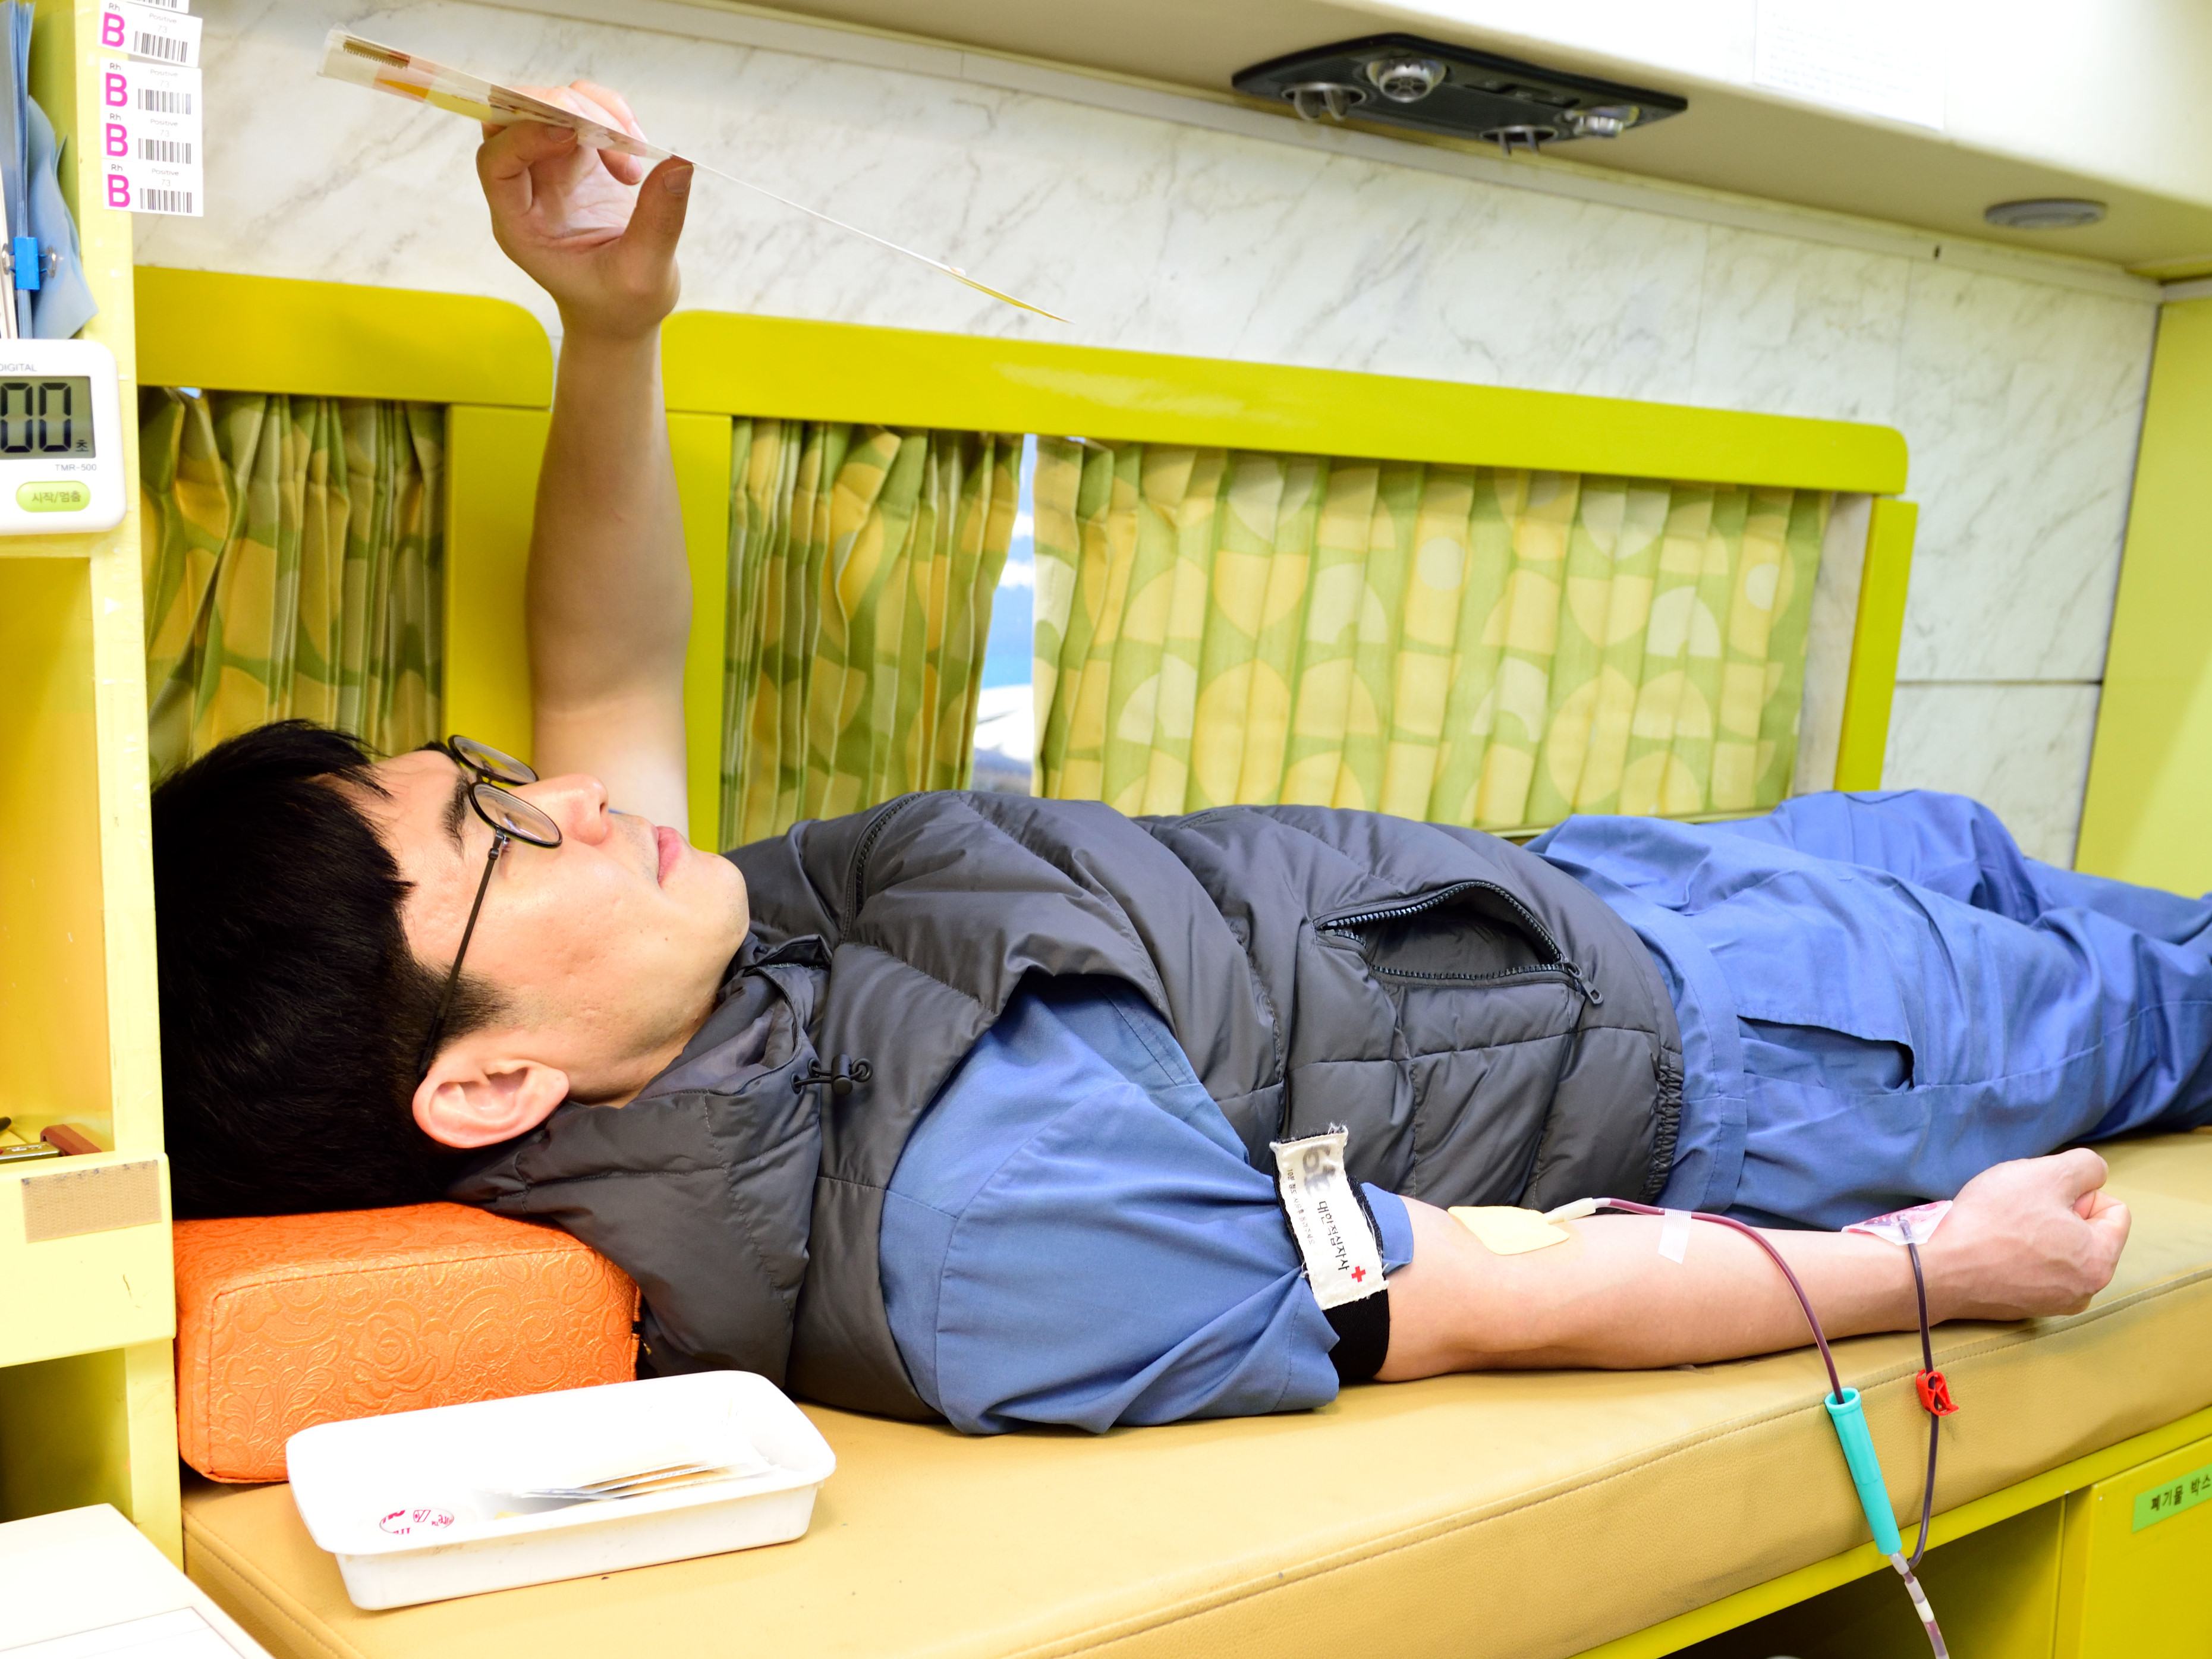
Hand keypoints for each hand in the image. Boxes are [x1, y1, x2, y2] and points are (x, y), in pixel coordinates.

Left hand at [474, 81, 691, 341]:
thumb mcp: (644, 274)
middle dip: (565, 111)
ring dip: (597, 113)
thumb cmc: (620, 307)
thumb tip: (680, 164)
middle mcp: (526, 191)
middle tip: (617, 136)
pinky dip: (612, 116)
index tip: (574, 135)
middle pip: (515, 119)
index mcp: (520, 226)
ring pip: (552, 107)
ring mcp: (549, 171)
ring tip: (637, 154)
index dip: (526, 136)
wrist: (623, 315)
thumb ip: (659, 222)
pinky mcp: (576, 160)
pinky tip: (637, 151)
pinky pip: (582, 112)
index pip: (497, 163)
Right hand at [1922, 1150, 2130, 1320]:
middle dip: (2059, 1214)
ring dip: (2038, 1234)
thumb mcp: (2048, 1173)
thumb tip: (2094, 1177)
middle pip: (2087, 1233)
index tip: (2043, 1195)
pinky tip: (1993, 1247)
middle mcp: (2084, 1291)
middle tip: (2021, 1209)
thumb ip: (2087, 1167)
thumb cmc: (1994, 1220)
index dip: (2080, 1192)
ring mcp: (2052, 1305)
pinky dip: (2020, 1256)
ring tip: (2004, 1227)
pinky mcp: (2021, 1309)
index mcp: (2100, 1261)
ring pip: (2059, 1252)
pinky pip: (2034, 1271)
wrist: (1939, 1267)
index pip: (2115, 1211)